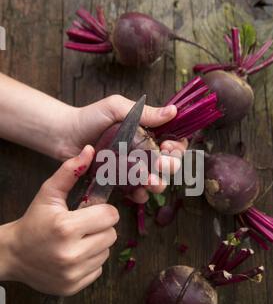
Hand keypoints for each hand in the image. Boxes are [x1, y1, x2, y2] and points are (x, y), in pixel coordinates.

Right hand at [0, 146, 118, 294]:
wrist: (13, 254)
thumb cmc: (33, 221)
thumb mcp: (48, 194)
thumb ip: (70, 171)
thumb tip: (91, 150)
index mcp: (66, 227)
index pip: (110, 216)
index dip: (103, 211)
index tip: (91, 211)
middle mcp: (71, 253)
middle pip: (112, 235)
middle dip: (101, 228)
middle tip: (84, 226)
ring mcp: (72, 273)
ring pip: (106, 252)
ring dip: (97, 245)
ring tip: (78, 241)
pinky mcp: (73, 286)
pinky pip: (98, 269)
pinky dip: (90, 262)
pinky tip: (74, 255)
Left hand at [61, 95, 187, 201]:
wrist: (64, 136)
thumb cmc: (89, 118)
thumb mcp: (117, 108)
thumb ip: (144, 112)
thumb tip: (173, 111)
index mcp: (148, 132)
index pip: (174, 141)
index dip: (177, 147)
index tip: (169, 147)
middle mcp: (144, 151)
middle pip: (169, 163)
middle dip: (170, 166)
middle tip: (161, 165)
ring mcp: (133, 168)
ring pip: (155, 180)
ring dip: (158, 183)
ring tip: (150, 182)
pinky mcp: (120, 181)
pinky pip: (135, 192)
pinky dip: (140, 195)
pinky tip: (138, 194)